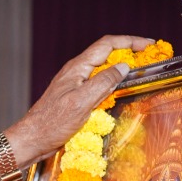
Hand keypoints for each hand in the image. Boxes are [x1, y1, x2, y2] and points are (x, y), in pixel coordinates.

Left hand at [7, 35, 156, 166]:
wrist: (32, 140)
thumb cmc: (52, 123)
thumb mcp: (81, 102)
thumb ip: (103, 83)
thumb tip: (123, 67)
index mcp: (77, 68)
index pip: (107, 45)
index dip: (130, 41)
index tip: (149, 44)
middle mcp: (76, 72)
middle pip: (106, 54)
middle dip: (128, 51)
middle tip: (148, 57)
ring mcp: (75, 84)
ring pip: (102, 68)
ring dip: (121, 67)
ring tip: (138, 70)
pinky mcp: (74, 96)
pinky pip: (97, 83)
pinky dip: (112, 82)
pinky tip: (118, 89)